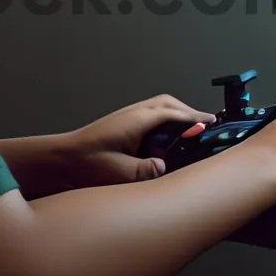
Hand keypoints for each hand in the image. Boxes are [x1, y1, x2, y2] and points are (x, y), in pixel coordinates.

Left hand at [59, 94, 215, 186]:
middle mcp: (134, 112)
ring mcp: (128, 115)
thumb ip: (145, 170)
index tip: (211, 124)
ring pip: (160, 106)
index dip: (193, 118)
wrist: (64, 157)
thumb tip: (165, 166)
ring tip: (193, 129)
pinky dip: (167, 118)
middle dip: (189, 111)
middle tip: (207, 125)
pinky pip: (152, 113)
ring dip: (178, 113)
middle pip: (168, 103)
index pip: (172, 114)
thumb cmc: (88, 164)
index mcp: (137, 120)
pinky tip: (169, 136)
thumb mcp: (119, 173)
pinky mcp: (124, 122)